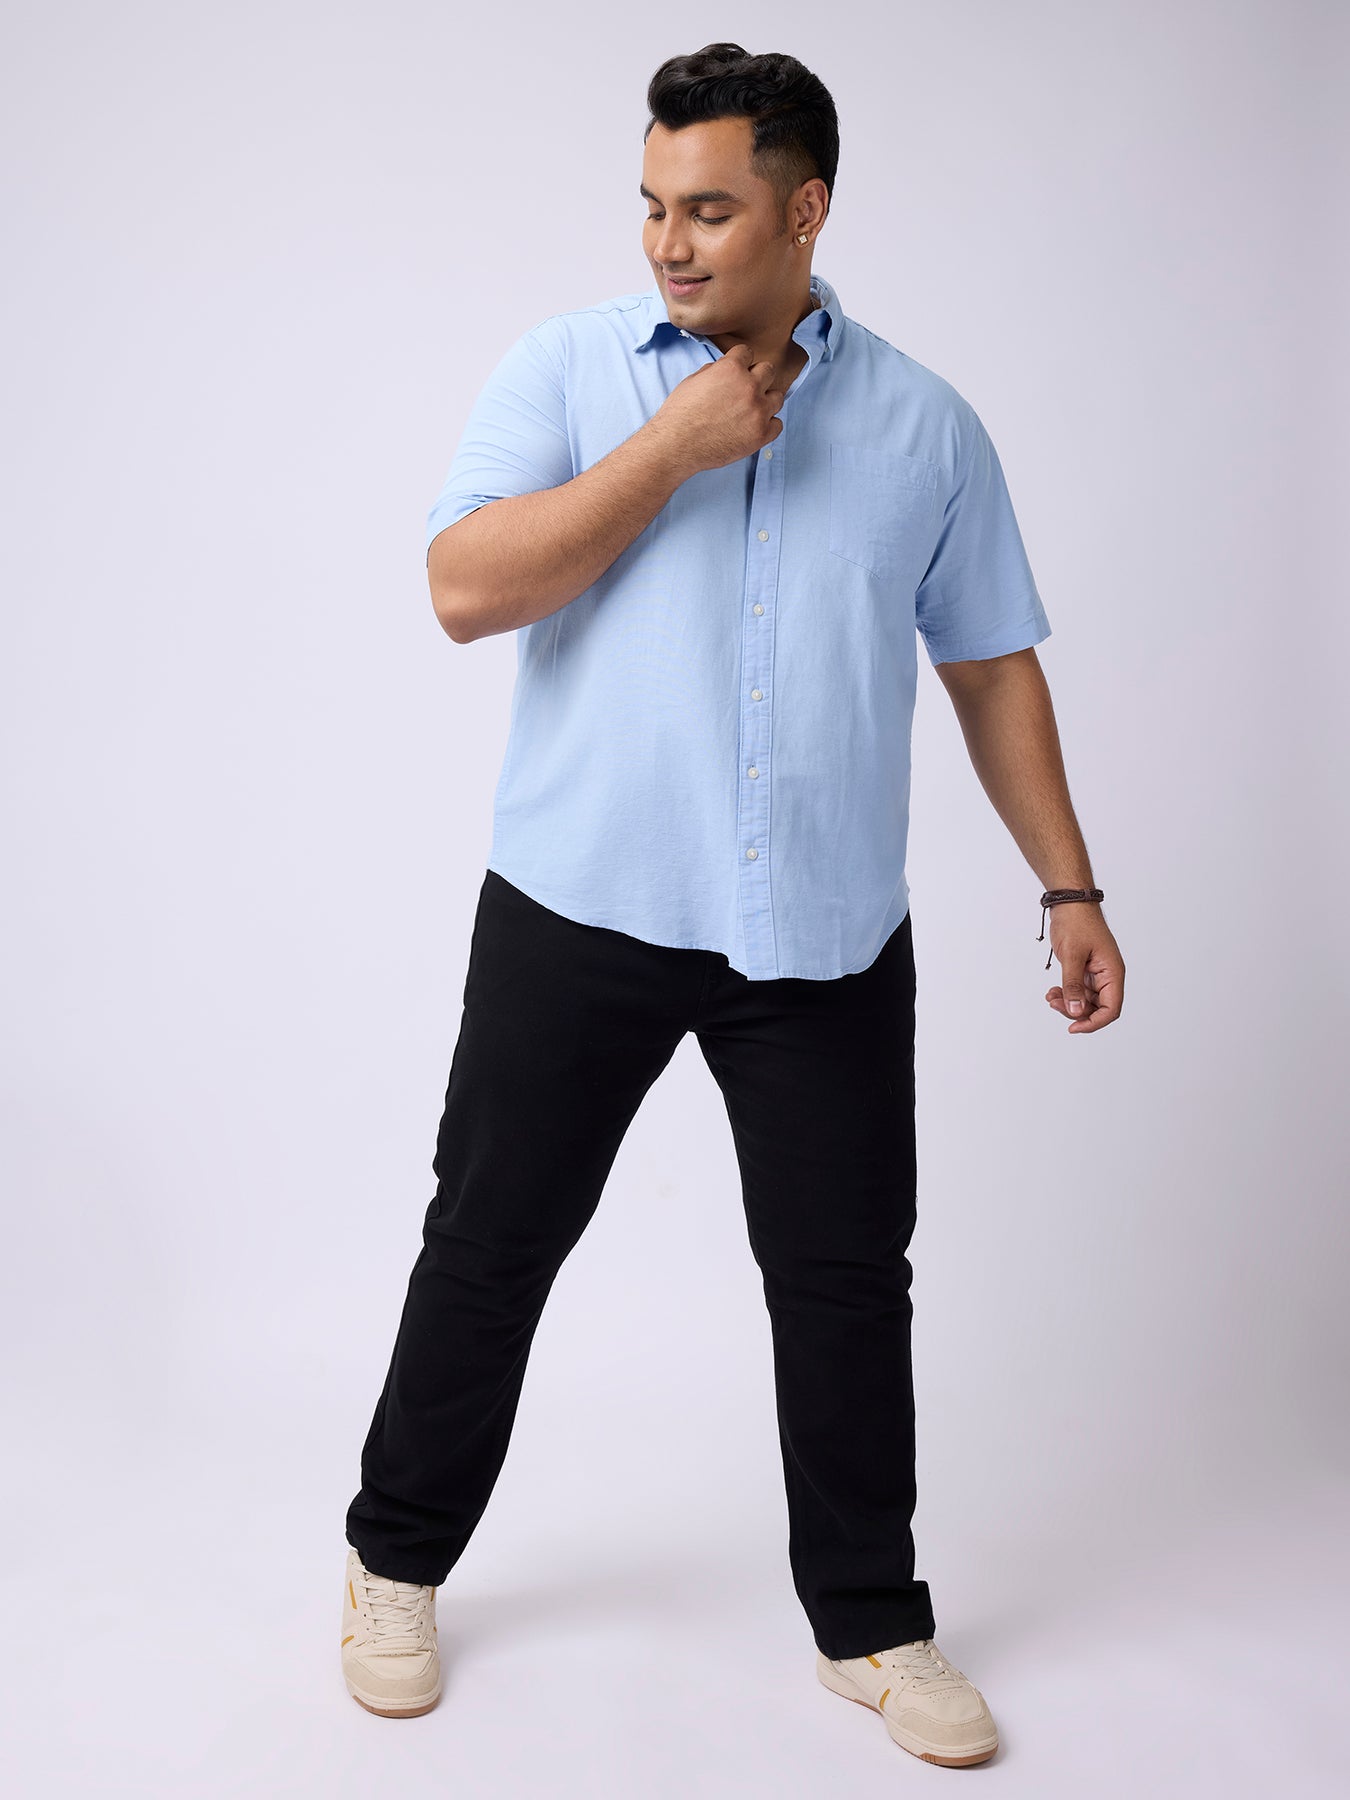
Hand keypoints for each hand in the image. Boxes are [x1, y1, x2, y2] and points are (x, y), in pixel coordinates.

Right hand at [650, 342, 786, 474]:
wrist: (676, 445)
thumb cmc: (680, 414)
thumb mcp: (694, 380)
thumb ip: (716, 371)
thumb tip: (726, 371)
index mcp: (732, 368)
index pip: (747, 352)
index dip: (740, 362)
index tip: (736, 372)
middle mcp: (749, 386)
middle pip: (769, 370)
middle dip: (757, 377)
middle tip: (745, 390)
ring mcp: (758, 411)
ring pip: (778, 397)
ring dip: (766, 401)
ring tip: (750, 410)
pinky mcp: (761, 435)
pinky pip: (778, 424)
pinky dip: (768, 425)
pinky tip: (753, 427)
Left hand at [1043, 905, 1124, 1033]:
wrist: (1070, 903)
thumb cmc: (1076, 923)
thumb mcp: (1072, 955)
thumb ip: (1073, 986)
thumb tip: (1076, 1012)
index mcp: (1113, 973)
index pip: (1111, 1009)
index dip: (1094, 1023)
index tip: (1073, 1027)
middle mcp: (1108, 976)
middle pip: (1097, 1008)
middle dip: (1076, 1012)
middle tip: (1054, 1004)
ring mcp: (1096, 974)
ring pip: (1086, 1001)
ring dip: (1068, 1004)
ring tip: (1050, 997)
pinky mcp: (1085, 970)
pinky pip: (1078, 991)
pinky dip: (1066, 994)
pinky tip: (1053, 992)